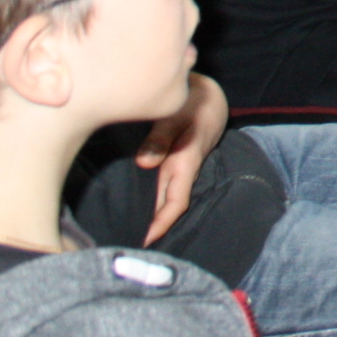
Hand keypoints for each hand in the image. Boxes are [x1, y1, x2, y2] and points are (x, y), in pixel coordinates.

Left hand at [134, 72, 226, 245]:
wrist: (211, 94)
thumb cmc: (195, 102)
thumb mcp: (177, 115)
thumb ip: (160, 138)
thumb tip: (144, 163)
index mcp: (186, 164)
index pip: (175, 204)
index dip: (161, 224)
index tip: (144, 241)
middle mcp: (182, 170)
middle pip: (167, 206)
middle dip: (151, 226)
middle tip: (126, 243)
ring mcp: (178, 166)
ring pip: (163, 197)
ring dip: (150, 213)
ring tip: (127, 229)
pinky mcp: (173, 160)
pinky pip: (161, 185)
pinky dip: (150, 197)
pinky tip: (134, 202)